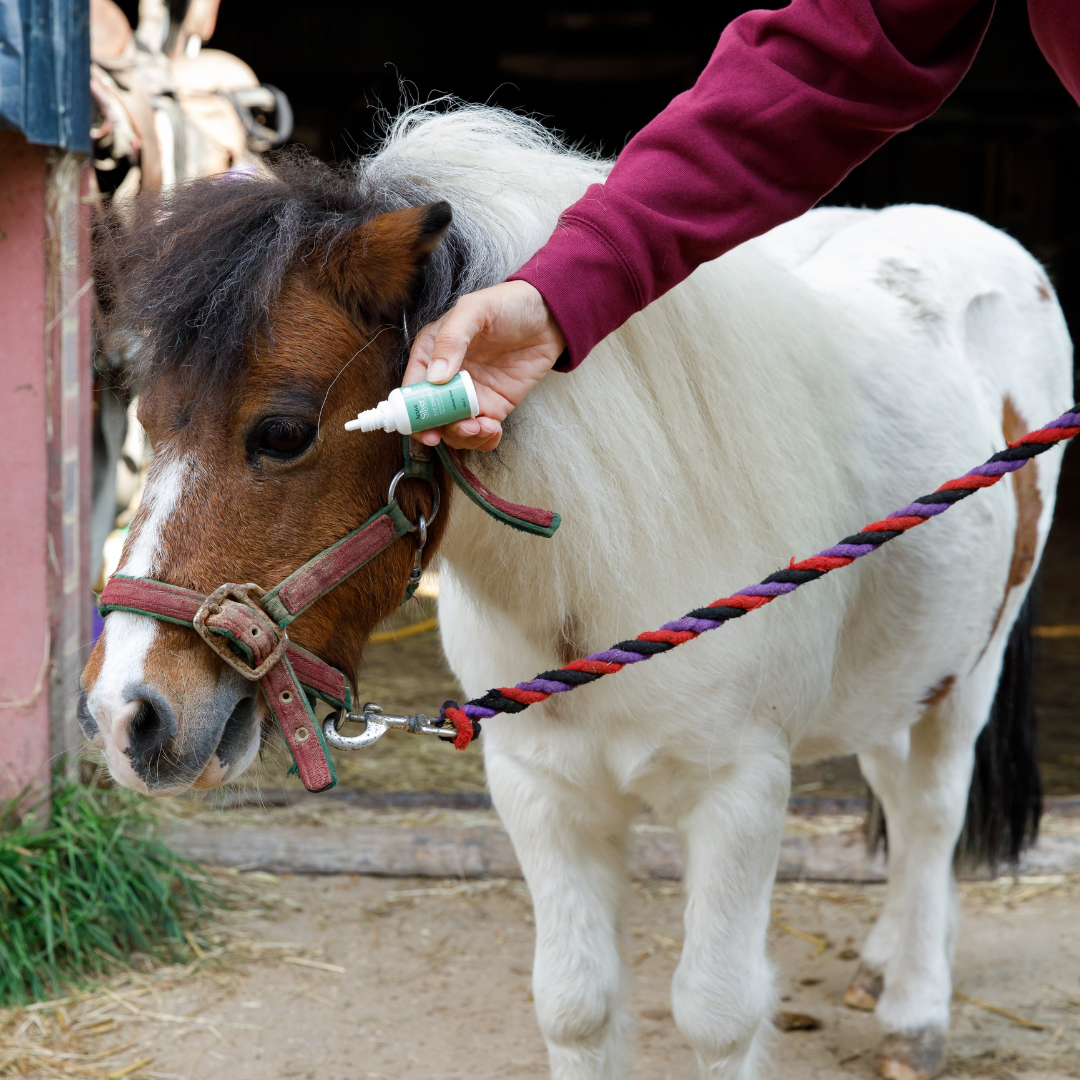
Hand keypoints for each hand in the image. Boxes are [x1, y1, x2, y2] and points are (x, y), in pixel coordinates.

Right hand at [402, 280, 564, 450]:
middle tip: (463, 427)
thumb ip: (452, 339)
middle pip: (430, 416)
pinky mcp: (493, 407)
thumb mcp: (475, 310)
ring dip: (464, 437)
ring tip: (482, 427)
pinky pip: (481, 433)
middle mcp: (445, 378)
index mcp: (431, 353)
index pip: (411, 389)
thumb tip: (436, 376)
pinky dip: (484, 440)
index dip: (412, 412)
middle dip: (442, 429)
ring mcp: (469, 395)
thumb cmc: (507, 305)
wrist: (548, 316)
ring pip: (454, 429)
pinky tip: (493, 430)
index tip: (425, 428)